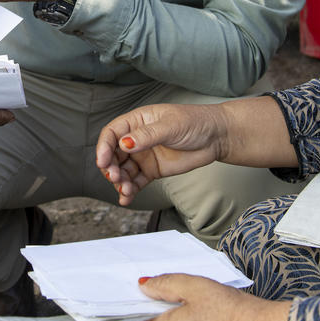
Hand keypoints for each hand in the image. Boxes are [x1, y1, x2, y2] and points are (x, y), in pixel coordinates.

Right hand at [95, 103, 230, 204]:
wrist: (216, 137)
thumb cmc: (195, 122)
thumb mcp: (170, 126)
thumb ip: (147, 136)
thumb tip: (125, 143)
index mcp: (137, 121)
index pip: (112, 134)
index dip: (104, 147)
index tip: (103, 161)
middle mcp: (137, 139)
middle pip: (113, 154)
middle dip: (110, 167)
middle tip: (115, 177)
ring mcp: (144, 156)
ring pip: (123, 171)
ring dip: (120, 181)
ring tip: (126, 190)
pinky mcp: (152, 171)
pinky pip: (136, 182)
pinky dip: (129, 191)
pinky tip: (126, 198)